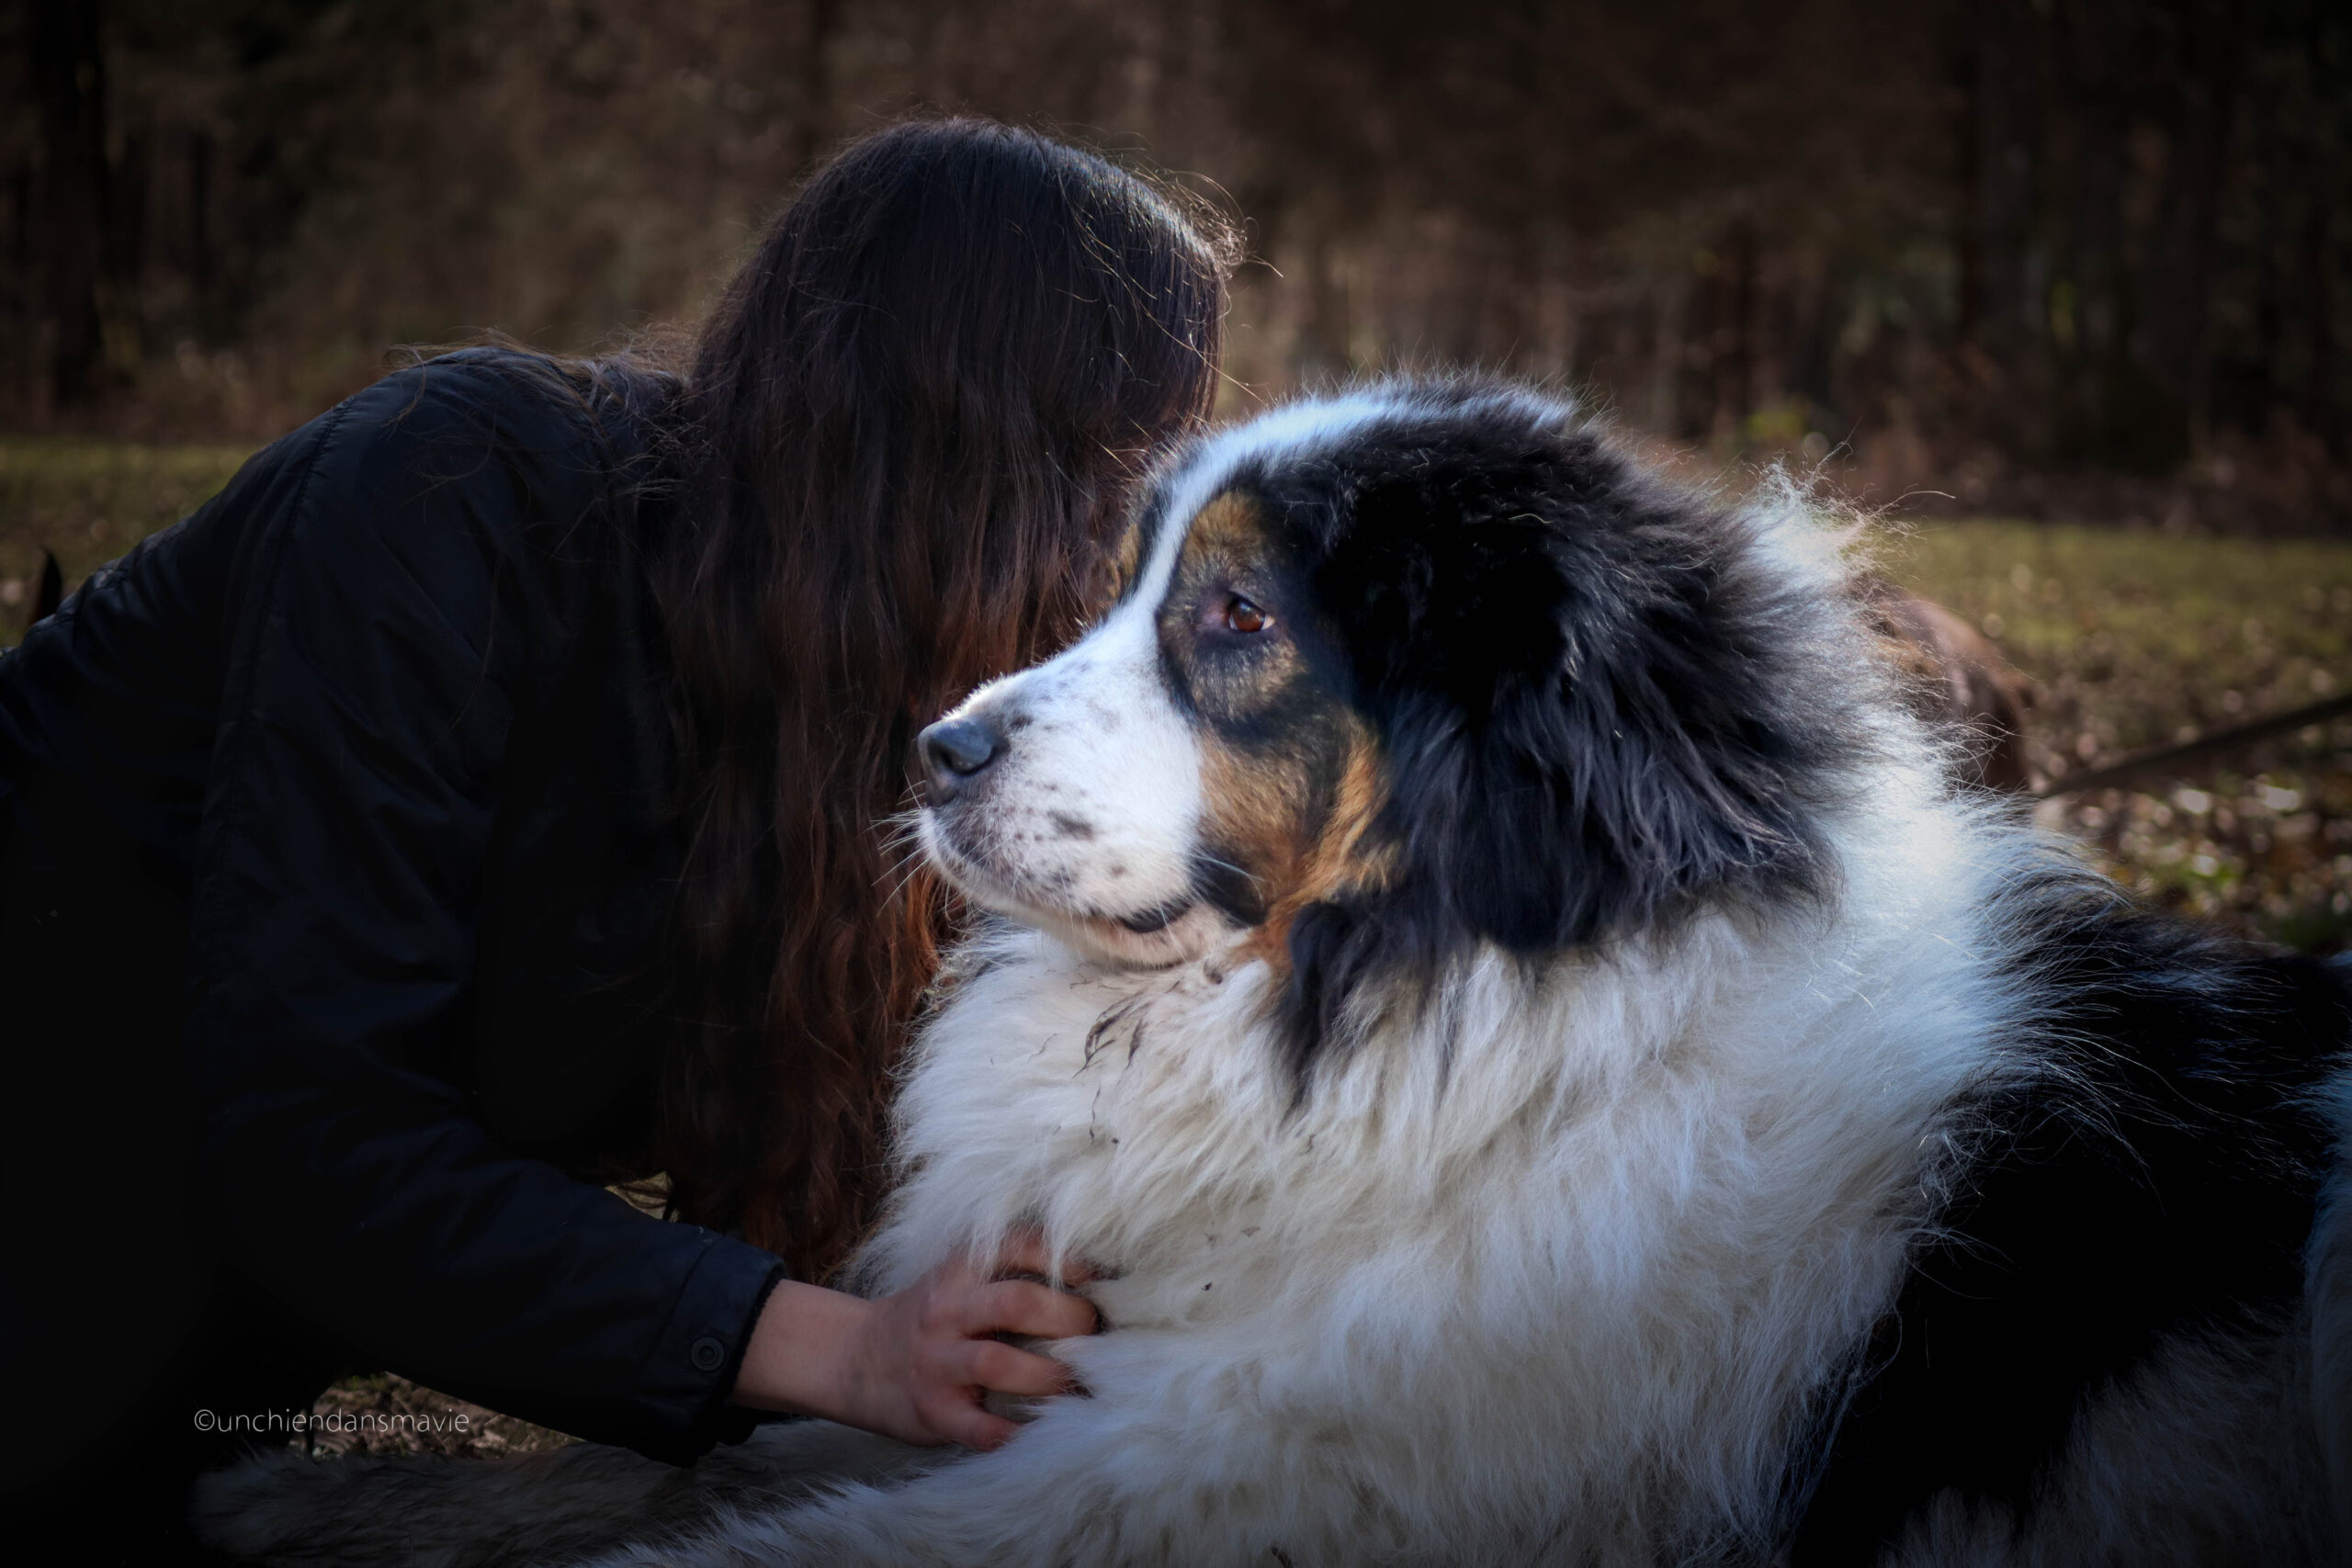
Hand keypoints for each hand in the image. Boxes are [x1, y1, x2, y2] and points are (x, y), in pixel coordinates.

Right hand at [731, 1232, 1097, 1449]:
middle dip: (1070, 1318)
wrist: (854, 1359)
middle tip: (1097, 1336)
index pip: (1017, 1246)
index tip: (1097, 1280)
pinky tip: (1045, 1433)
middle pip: (1017, 1302)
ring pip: (999, 1363)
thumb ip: (1009, 1272)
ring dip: (1051, 1377)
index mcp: (959, 1271)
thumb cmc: (932, 1318)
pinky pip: (980, 1428)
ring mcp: (936, 1363)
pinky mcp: (933, 1412)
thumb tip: (1095, 1281)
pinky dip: (1017, 1434)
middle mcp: (947, 1310)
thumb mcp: (958, 1278)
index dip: (1065, 1260)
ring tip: (1079, 1385)